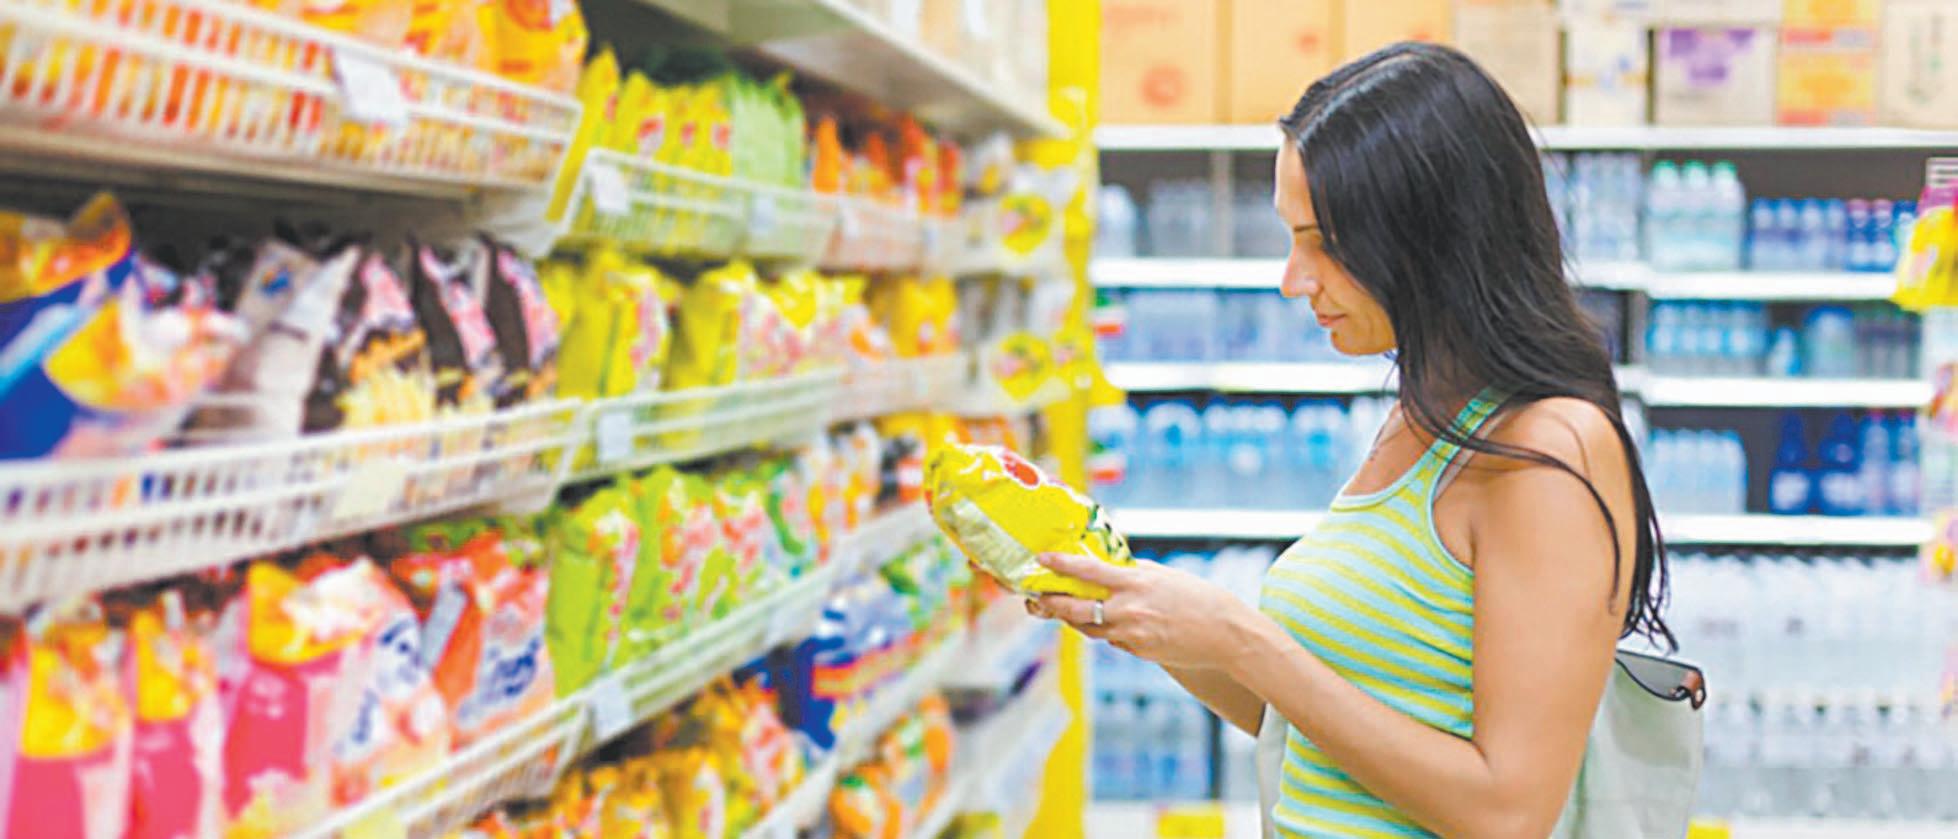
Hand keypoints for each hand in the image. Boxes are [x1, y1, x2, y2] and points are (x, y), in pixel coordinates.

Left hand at [1023, 552, 1254, 670]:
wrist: (1225, 634)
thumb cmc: (1198, 598)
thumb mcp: (1163, 576)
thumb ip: (1133, 572)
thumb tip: (1108, 567)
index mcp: (1135, 584)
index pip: (1088, 572)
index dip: (1061, 565)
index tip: (1042, 559)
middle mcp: (1128, 610)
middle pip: (1075, 609)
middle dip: (1051, 603)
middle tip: (1036, 598)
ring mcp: (1131, 634)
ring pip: (1088, 628)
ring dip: (1072, 619)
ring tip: (1059, 609)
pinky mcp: (1137, 652)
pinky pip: (1111, 640)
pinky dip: (1105, 631)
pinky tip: (1107, 623)